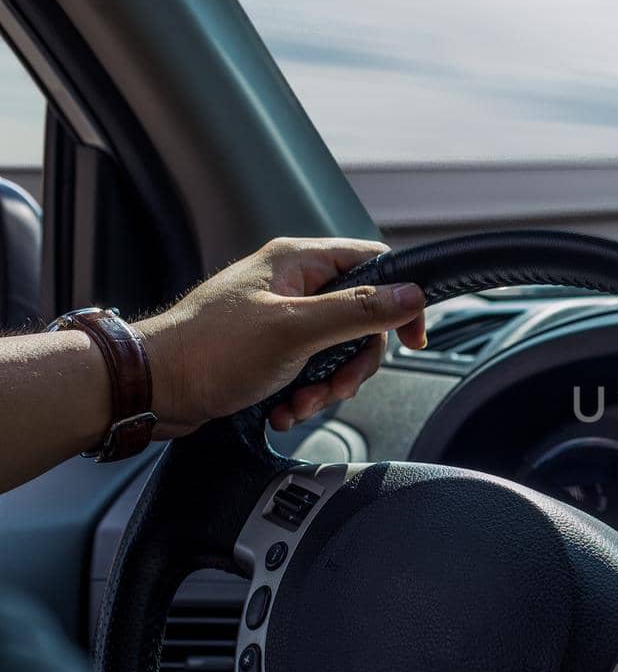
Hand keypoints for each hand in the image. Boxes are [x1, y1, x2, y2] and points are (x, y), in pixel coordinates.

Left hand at [136, 237, 426, 434]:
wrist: (152, 389)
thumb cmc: (209, 351)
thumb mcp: (297, 330)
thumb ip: (359, 311)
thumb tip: (411, 296)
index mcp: (298, 262)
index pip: (374, 265)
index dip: (400, 301)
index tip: (412, 337)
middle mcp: (291, 285)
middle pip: (359, 319)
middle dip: (352, 363)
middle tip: (336, 385)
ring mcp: (279, 318)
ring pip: (335, 351)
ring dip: (326, 385)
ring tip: (299, 403)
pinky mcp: (267, 350)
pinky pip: (308, 370)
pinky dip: (303, 395)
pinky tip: (283, 409)